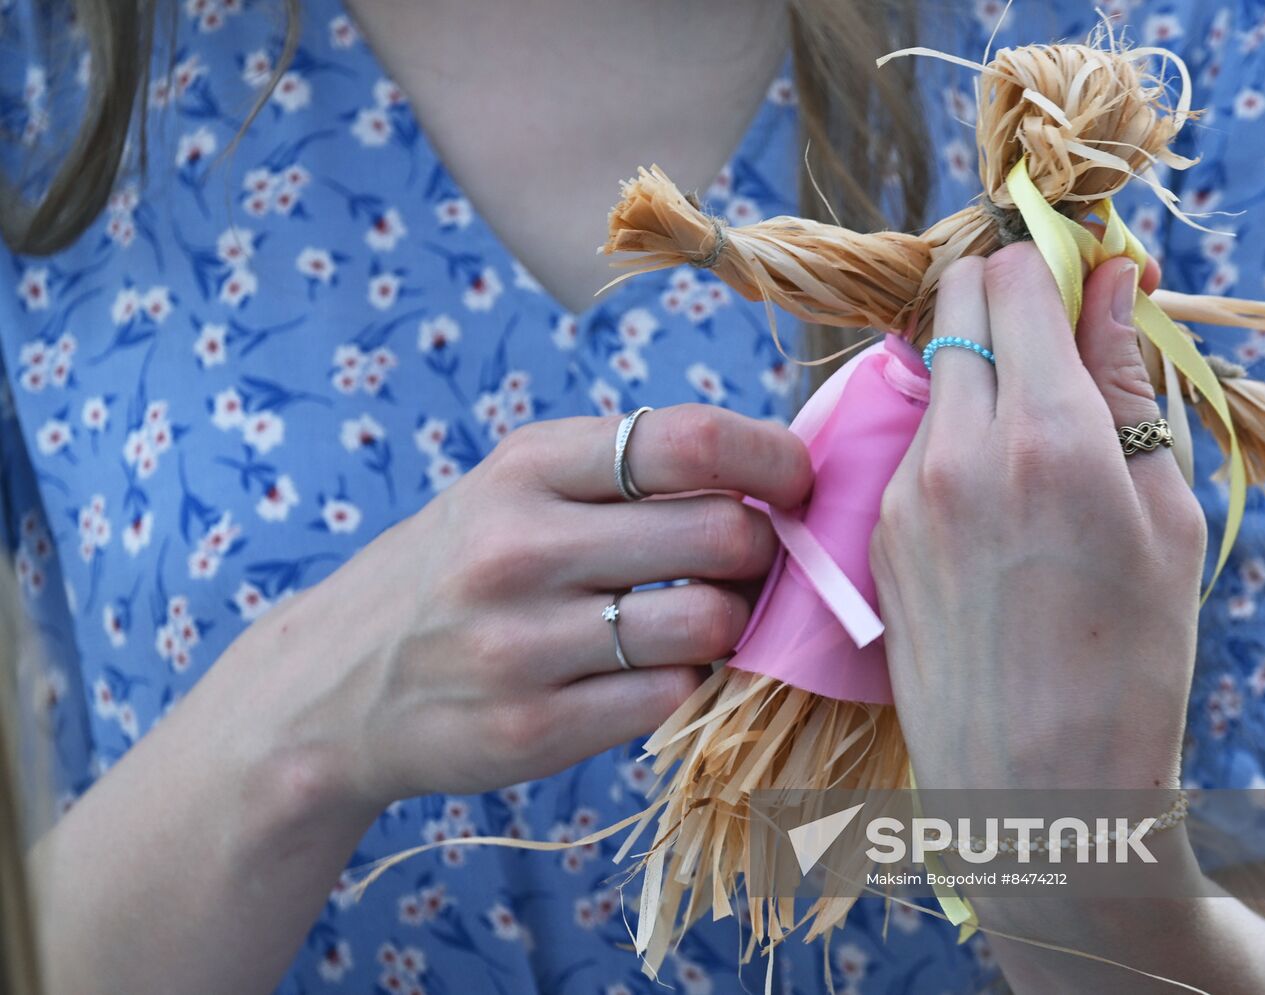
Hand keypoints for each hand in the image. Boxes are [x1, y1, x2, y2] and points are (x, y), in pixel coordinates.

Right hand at [222, 404, 811, 814]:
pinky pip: (671, 698)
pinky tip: (656, 673)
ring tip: (703, 620)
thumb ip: (625, 474)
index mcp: (526, 467)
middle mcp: (520, 547)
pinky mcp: (531, 730)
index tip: (796, 483)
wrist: (331, 690)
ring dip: (732, 624)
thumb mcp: (512, 492)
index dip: (774, 459)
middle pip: (722, 533)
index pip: (691, 440)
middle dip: (762, 550)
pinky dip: (686, 684)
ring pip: (710, 623)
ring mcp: (522, 644)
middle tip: (749, 564)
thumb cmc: (453, 574)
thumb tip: (772, 474)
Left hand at [871, 244, 1205, 790]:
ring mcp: (903, 490)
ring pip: (927, 368)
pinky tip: (994, 498)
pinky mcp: (877, 530)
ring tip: (1034, 438)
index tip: (1084, 284)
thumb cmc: (1134, 658)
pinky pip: (910, 440)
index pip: (1013, 277)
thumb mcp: (1163, 515)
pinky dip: (950, 433)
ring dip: (976, 368)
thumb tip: (1111, 282)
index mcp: (1046, 435)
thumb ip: (1127, 384)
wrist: (1038, 786)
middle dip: (1002, 296)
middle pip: (953, 300)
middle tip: (1055, 341)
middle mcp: (957, 448)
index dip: (1051, 264)